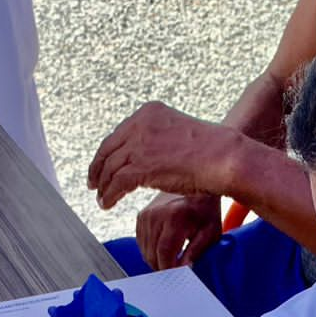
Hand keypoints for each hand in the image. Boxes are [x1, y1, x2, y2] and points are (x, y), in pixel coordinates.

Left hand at [88, 102, 241, 209]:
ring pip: (110, 168)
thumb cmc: (210, 151)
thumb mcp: (178, 134)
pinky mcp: (141, 166)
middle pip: (108, 149)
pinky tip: (108, 204)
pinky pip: (116, 183)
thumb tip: (146, 158)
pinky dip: (109, 196)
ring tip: (102, 200)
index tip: (101, 166)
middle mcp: (140, 124)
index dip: (106, 153)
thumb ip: (158, 140)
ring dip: (103, 186)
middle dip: (98, 169)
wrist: (222, 157)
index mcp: (149, 112)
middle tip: (93, 184)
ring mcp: (140, 144)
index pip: (118, 134)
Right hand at [137, 193, 222, 269]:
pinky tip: (165, 247)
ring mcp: (146, 215)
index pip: (164, 253)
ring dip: (158, 260)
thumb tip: (184, 270)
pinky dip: (152, 251)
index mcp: (175, 217)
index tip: (177, 278)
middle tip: (178, 270)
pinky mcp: (141, 217)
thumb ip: (196, 252)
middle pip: (152, 255)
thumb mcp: (209, 232)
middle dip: (164, 267)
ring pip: (145, 252)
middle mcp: (156, 215)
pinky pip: (142, 244)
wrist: (195, 185)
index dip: (169, 270)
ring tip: (174, 257)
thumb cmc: (206, 211)